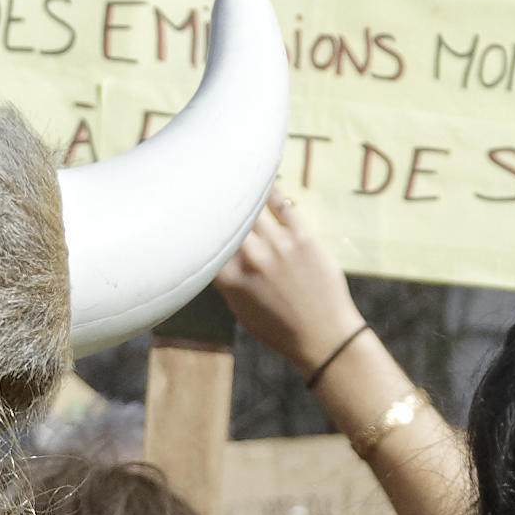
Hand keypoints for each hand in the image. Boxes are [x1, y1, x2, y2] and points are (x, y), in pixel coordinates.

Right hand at [216, 186, 360, 376]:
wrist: (324, 337)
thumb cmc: (280, 329)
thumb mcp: (241, 311)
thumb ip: (227, 280)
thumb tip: (217, 252)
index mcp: (231, 280)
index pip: (206, 243)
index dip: (197, 226)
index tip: (190, 213)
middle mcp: (251, 259)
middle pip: (226, 219)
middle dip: (216, 204)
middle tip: (209, 187)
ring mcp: (278, 246)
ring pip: (251, 207)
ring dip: (242, 192)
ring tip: (234, 176)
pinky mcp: (302, 237)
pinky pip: (282, 203)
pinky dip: (271, 190)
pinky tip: (264, 179)